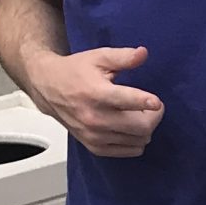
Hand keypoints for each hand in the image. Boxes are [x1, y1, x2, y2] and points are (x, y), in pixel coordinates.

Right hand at [26, 45, 162, 157]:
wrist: (48, 88)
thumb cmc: (74, 71)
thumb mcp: (99, 57)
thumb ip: (123, 57)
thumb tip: (143, 53)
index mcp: (96, 93)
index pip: (128, 101)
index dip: (148, 102)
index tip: (156, 102)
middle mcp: (94, 117)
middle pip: (141, 127)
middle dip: (154, 116)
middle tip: (153, 107)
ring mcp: (94, 135)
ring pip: (139, 140)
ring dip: (146, 128)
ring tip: (139, 115)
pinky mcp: (94, 146)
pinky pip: (129, 151)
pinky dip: (136, 141)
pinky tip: (131, 128)